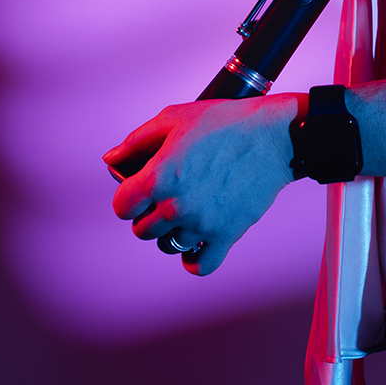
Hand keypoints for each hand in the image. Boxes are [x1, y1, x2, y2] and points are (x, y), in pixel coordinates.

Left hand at [104, 95, 297, 274]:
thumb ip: (137, 141)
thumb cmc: (225, 122)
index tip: (141, 189)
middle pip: (142, 230)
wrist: (274, 136)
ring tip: (188, 210)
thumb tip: (111, 161)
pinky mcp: (225, 236)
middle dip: (150, 213)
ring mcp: (200, 224)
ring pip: (168, 246)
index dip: (129, 197)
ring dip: (173, 231)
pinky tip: (199, 239)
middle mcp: (175, 206)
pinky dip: (195, 258)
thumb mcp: (176, 118)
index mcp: (158, 177)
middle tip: (169, 195)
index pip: (121, 207)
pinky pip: (199, 266)